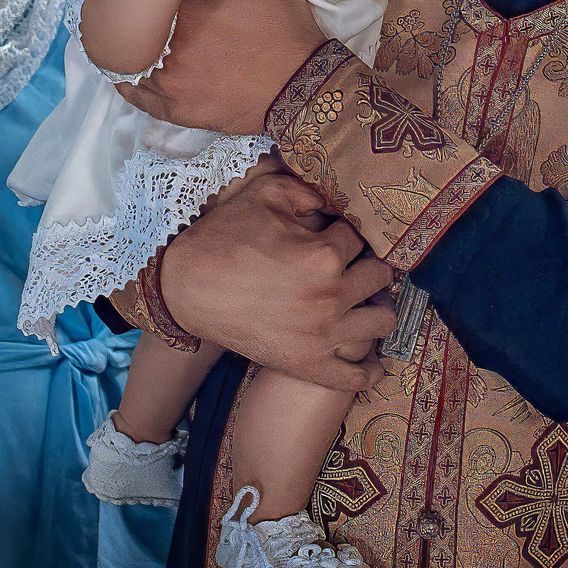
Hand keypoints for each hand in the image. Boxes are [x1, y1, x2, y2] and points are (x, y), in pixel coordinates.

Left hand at [117, 0, 324, 134]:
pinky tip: (137, 73)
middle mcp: (171, 50)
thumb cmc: (284, 31)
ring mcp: (172, 85)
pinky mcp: (177, 111)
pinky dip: (133, 84)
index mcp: (188, 14)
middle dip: (141, 22)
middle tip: (148, 18)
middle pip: (137, 31)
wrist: (303, 86)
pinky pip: (140, 97)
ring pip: (132, 65)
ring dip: (133, 53)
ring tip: (137, 45)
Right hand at [160, 173, 396, 390]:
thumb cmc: (222, 238)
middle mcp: (331, 295)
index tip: (337, 235)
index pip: (358, 237)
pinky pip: (353, 377)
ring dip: (379, 307)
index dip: (347, 232)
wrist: (185, 287)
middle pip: (379, 276)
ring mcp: (322, 335)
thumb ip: (307, 190)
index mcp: (324, 254)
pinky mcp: (306, 364)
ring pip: (382, 322)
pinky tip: (374, 361)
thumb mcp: (265, 194)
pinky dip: (369, 370)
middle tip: (356, 265)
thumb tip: (333, 200)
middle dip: (369, 265)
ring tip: (368, 301)